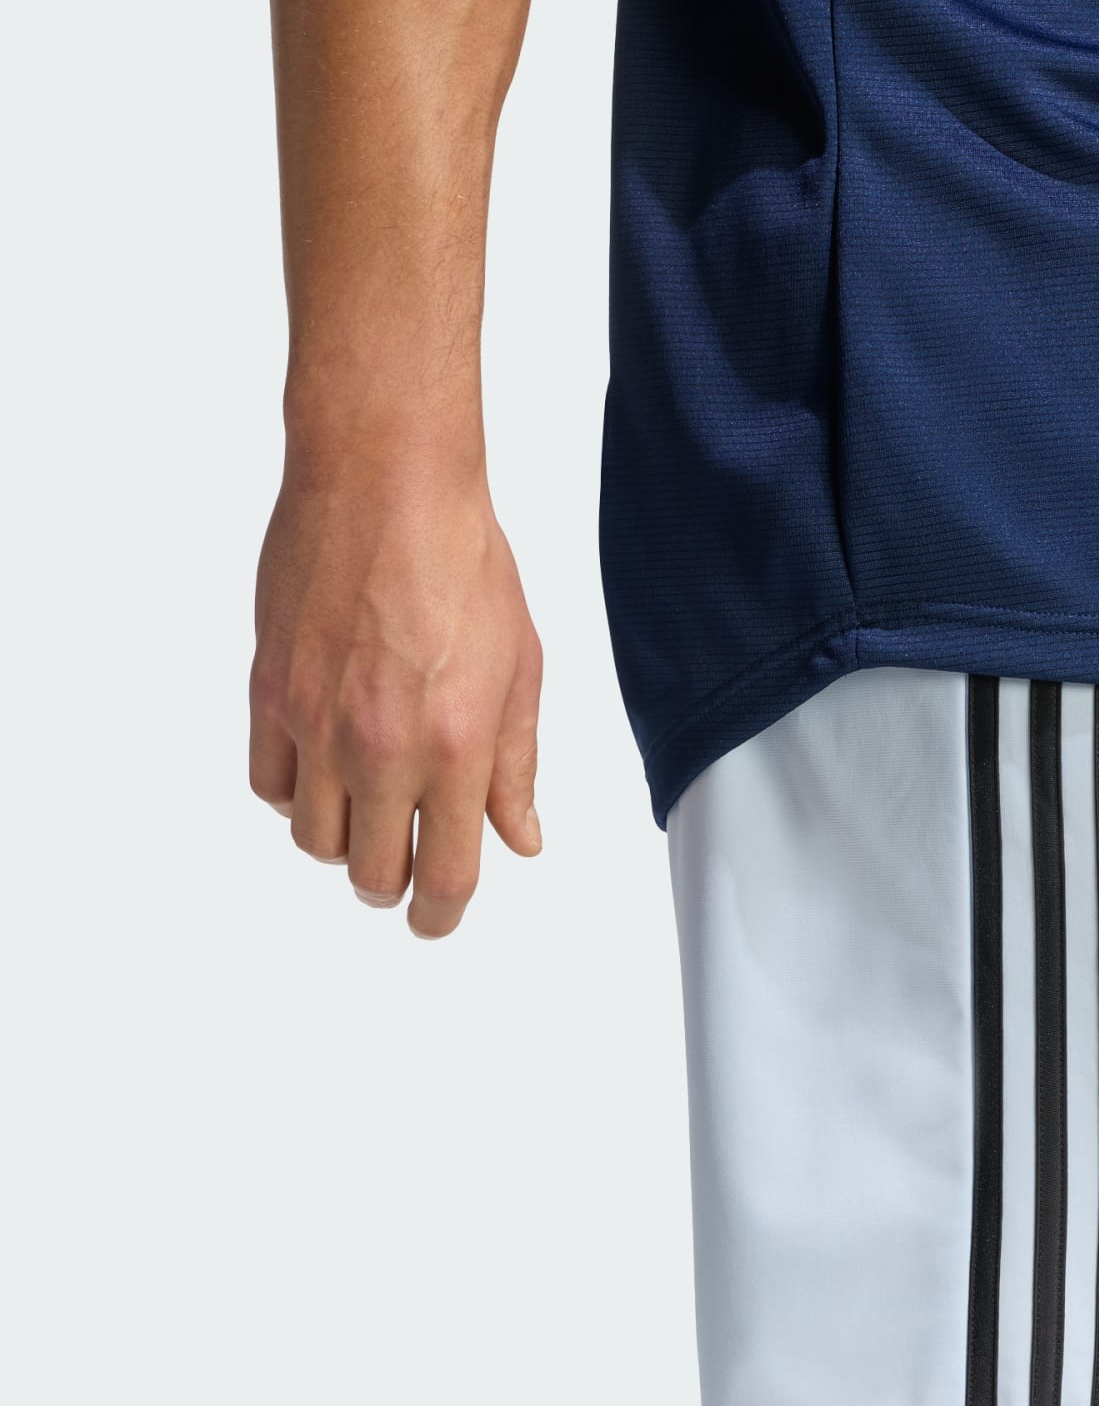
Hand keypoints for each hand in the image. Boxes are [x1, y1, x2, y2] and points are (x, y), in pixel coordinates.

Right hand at [249, 451, 542, 937]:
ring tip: (372, 810)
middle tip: (409, 867)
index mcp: (457, 748)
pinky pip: (271, 787)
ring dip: (345, 840)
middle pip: (373, 874)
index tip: (438, 920)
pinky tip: (327, 772)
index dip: (442, 916)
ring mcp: (317, 724)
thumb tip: (520, 840)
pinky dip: (297, 796)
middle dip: (395, 882)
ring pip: (315, 841)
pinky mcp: (270, 693)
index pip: (447, 876)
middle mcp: (381, 748)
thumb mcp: (521, 671)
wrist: (385, 485)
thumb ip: (516, 767)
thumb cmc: (465, 563)